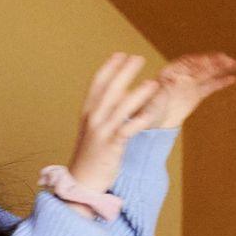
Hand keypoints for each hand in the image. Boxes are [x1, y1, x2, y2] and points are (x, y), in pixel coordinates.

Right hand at [67, 53, 163, 192]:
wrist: (81, 181)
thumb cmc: (91, 155)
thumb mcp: (94, 130)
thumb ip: (104, 113)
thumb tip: (119, 96)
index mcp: (88, 112)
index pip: (97, 84)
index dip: (109, 68)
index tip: (120, 54)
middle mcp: (93, 119)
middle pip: (110, 90)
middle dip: (124, 72)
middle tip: (138, 58)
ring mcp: (101, 132)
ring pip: (121, 108)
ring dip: (138, 94)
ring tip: (153, 82)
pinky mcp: (111, 146)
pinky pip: (127, 130)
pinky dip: (139, 120)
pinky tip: (152, 113)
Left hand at [150, 52, 235, 129]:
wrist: (152, 122)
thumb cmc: (147, 112)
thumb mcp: (151, 103)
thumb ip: (158, 94)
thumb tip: (160, 83)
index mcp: (168, 74)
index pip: (184, 64)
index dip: (197, 62)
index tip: (208, 61)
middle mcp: (180, 76)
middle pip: (198, 65)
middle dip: (212, 61)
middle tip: (226, 59)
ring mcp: (189, 84)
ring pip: (206, 73)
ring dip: (219, 67)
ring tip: (234, 63)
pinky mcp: (196, 94)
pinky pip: (210, 86)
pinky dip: (220, 82)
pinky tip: (232, 79)